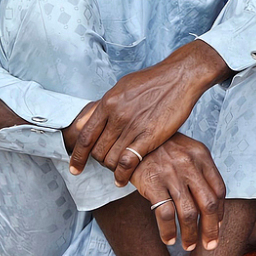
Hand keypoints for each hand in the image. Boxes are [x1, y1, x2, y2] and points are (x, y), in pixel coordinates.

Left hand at [64, 39, 227, 183]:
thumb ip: (105, 105)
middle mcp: (117, 115)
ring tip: (118, 169)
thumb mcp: (122, 86)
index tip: (75, 168)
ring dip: (112, 168)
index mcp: (108, 102)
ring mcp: (132, 126)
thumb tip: (88, 119)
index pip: (85, 136)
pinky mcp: (149, 136)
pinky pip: (127, 163)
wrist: (180, 76)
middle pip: (97, 151)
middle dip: (99, 161)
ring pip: (110, 159)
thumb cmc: (154, 80)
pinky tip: (122, 180)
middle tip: (107, 163)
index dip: (77, 156)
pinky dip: (122, 176)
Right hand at [131, 135, 226, 251]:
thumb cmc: (161, 148)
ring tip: (188, 245)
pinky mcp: (153, 184)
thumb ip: (200, 171)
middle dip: (211, 229)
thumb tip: (212, 205)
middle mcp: (189, 164)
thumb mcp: (185, 151)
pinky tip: (168, 239)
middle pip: (208, 204)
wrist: (132, 139)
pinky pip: (165, 214)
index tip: (216, 226)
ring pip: (188, 213)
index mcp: (201, 155)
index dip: (219, 212)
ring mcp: (171, 175)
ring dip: (190, 234)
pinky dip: (168, 231)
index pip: (219, 189)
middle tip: (209, 244)